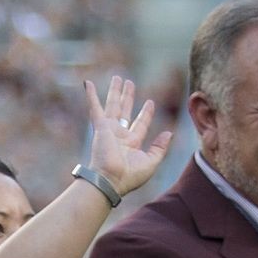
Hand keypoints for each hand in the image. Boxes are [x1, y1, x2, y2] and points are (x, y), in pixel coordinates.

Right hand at [82, 74, 172, 201]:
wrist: (110, 180)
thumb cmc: (130, 176)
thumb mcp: (151, 162)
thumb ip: (160, 147)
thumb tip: (169, 133)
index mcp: (131, 144)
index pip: (140, 124)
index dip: (145, 113)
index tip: (150, 102)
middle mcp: (119, 135)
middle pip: (124, 112)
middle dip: (128, 98)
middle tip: (130, 84)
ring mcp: (108, 130)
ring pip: (112, 106)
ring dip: (115, 92)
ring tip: (118, 78)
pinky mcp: (100, 127)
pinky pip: (95, 107)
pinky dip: (91, 95)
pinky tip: (88, 83)